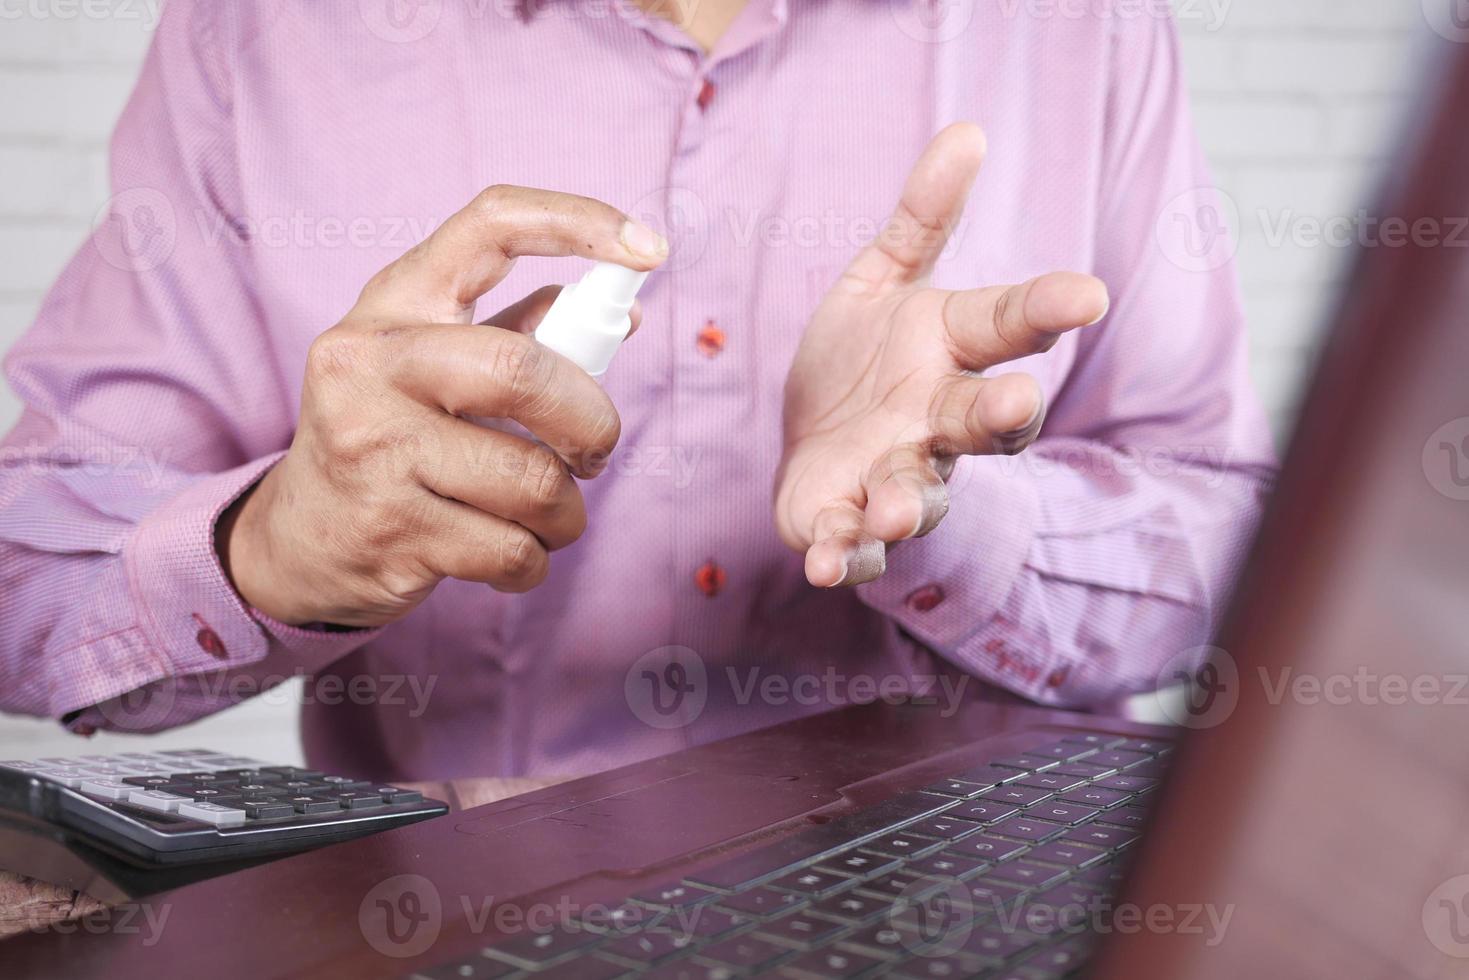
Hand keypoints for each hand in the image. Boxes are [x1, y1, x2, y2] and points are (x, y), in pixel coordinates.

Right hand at [217, 186, 666, 626]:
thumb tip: (627, 313)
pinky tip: (512, 555)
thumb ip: (522, 333)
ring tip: (549, 516)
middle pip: (523, 373)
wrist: (300, 538)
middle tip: (595, 452)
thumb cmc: (394, 434)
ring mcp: (372, 448)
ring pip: (533, 481)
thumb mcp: (436, 364)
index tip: (649, 249)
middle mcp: (369, 363)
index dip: (580, 221)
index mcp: (395, 301)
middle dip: (592, 424)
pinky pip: (513, 551)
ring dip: (567, 513)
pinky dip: (534, 562)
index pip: (492, 224)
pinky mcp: (389, 531)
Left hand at [775, 124, 1109, 586]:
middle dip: (1002, 415)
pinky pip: (852, 547)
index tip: (1089, 292)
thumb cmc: (862, 357)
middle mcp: (939, 420)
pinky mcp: (846, 523)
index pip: (1010, 325)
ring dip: (907, 503)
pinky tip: (824, 563)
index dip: (1049, 308)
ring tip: (890, 508)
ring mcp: (898, 476)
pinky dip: (842, 557)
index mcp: (953, 353)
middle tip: (1015, 402)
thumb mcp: (884, 279)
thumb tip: (966, 131)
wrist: (811, 437)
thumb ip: (922, 217)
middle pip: (983, 421)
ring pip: (920, 494)